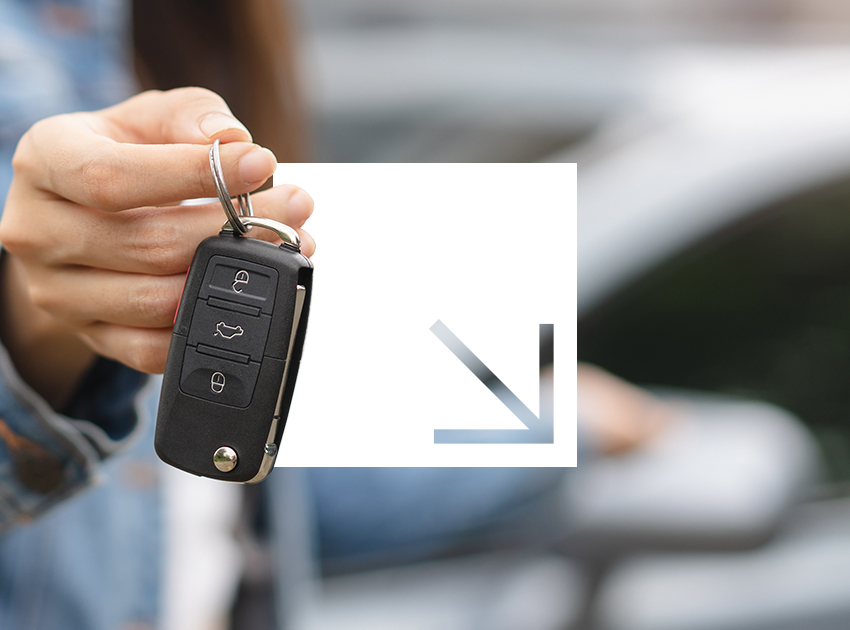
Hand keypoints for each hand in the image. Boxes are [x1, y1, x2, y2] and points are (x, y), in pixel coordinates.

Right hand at [0, 88, 314, 408]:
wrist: (82, 213)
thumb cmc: (120, 157)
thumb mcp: (149, 118)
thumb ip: (190, 116)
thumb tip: (231, 138)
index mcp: (44, 165)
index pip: (113, 178)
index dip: (193, 174)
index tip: (260, 163)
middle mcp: (40, 233)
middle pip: (148, 244)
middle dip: (235, 228)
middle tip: (292, 208)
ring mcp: (62, 294)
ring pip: (158, 301)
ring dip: (232, 278)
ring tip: (284, 245)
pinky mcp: (93, 337)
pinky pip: (155, 349)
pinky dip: (209, 324)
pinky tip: (244, 293)